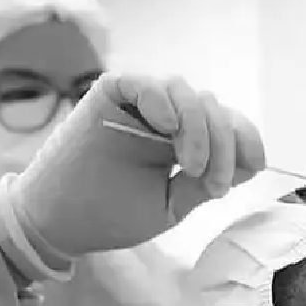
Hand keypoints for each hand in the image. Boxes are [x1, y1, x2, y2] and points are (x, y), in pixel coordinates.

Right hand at [8, 72, 265, 254]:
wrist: (54, 222)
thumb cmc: (108, 215)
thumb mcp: (170, 205)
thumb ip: (204, 181)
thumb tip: (247, 161)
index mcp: (180, 138)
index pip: (226, 125)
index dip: (245, 141)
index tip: (250, 169)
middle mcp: (163, 115)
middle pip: (213, 108)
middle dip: (224, 146)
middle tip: (211, 184)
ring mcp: (137, 103)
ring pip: (186, 92)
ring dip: (199, 128)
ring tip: (188, 166)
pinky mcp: (109, 94)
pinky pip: (145, 83)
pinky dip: (162, 101)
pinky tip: (166, 128)